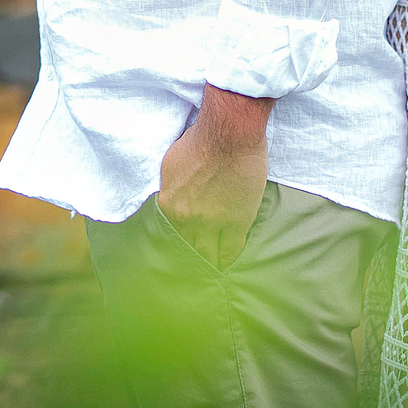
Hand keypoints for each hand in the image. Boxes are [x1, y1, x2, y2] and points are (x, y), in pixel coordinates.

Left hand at [157, 85, 271, 269]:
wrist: (230, 132)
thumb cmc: (201, 139)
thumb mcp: (171, 164)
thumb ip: (169, 188)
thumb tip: (169, 200)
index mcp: (169, 206)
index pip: (169, 238)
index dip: (175, 249)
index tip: (177, 259)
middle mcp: (188, 219)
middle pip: (188, 251)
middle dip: (190, 263)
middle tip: (192, 275)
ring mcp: (214, 223)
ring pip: (210, 255)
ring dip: (210, 265)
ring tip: (211, 276)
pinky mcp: (238, 221)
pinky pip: (232, 250)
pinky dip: (229, 259)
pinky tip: (229, 264)